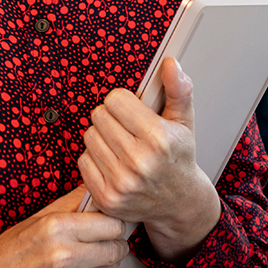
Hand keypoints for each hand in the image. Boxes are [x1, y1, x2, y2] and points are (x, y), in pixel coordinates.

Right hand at [0, 186, 127, 267]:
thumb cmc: (15, 247)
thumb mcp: (41, 217)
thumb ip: (74, 202)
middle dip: (113, 247)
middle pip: (115, 250)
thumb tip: (102, 192)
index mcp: (57, 228)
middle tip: (103, 246)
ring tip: (86, 264)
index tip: (110, 229)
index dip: (114, 226)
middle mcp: (62, 257)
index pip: (112, 226)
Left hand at [78, 58, 220, 262]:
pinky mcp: (107, 198)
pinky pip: (83, 160)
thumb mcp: (184, 121)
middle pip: (99, 116)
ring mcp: (121, 183)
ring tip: (121, 145)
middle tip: (127, 129)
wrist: (180, 203)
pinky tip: (113, 162)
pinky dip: (95, 158)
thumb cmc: (179, 157)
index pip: (115, 100)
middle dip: (112, 118)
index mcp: (159, 139)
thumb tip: (170, 64)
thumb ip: (178, 89)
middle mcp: (139, 162)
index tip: (134, 112)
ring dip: (102, 137)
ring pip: (89, 136)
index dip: (124, 102)